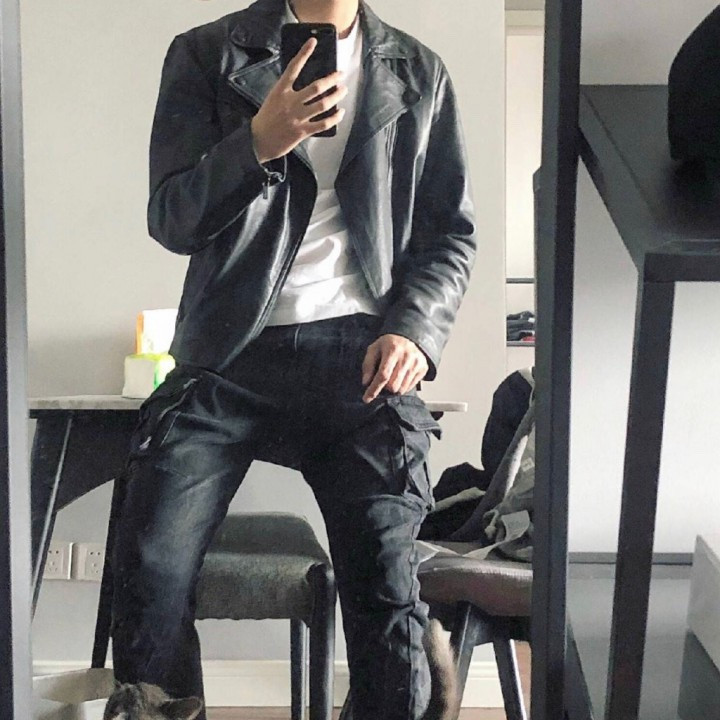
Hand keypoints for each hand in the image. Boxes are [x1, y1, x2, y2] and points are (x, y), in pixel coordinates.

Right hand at [251, 38, 347, 162]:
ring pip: (323, 104)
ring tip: (343, 90)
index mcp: (281, 90)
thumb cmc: (267, 119)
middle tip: (340, 74)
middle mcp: (290, 102)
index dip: (304, 53)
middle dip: (332, 79)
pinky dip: (334, 118)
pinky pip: (323, 124)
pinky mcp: (302, 131)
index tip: (313, 41)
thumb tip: (308, 86)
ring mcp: (297, 117)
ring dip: (336, 96)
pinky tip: (340, 113)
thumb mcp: (274, 98)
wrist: (258, 140)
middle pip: (316, 87)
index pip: (294, 67)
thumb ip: (288, 91)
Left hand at [361, 334, 428, 402]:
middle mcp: (407, 356)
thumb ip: (368, 365)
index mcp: (393, 349)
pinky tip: (400, 376)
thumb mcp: (373, 349)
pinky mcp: (423, 368)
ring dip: (393, 388)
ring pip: (401, 389)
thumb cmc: (388, 345)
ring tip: (392, 376)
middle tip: (382, 380)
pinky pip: (410, 387)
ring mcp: (417, 363)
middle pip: (393, 385)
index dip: (374, 389)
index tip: (366, 398)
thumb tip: (366, 382)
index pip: (383, 375)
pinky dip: (402, 386)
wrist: (408, 337)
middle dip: (384, 387)